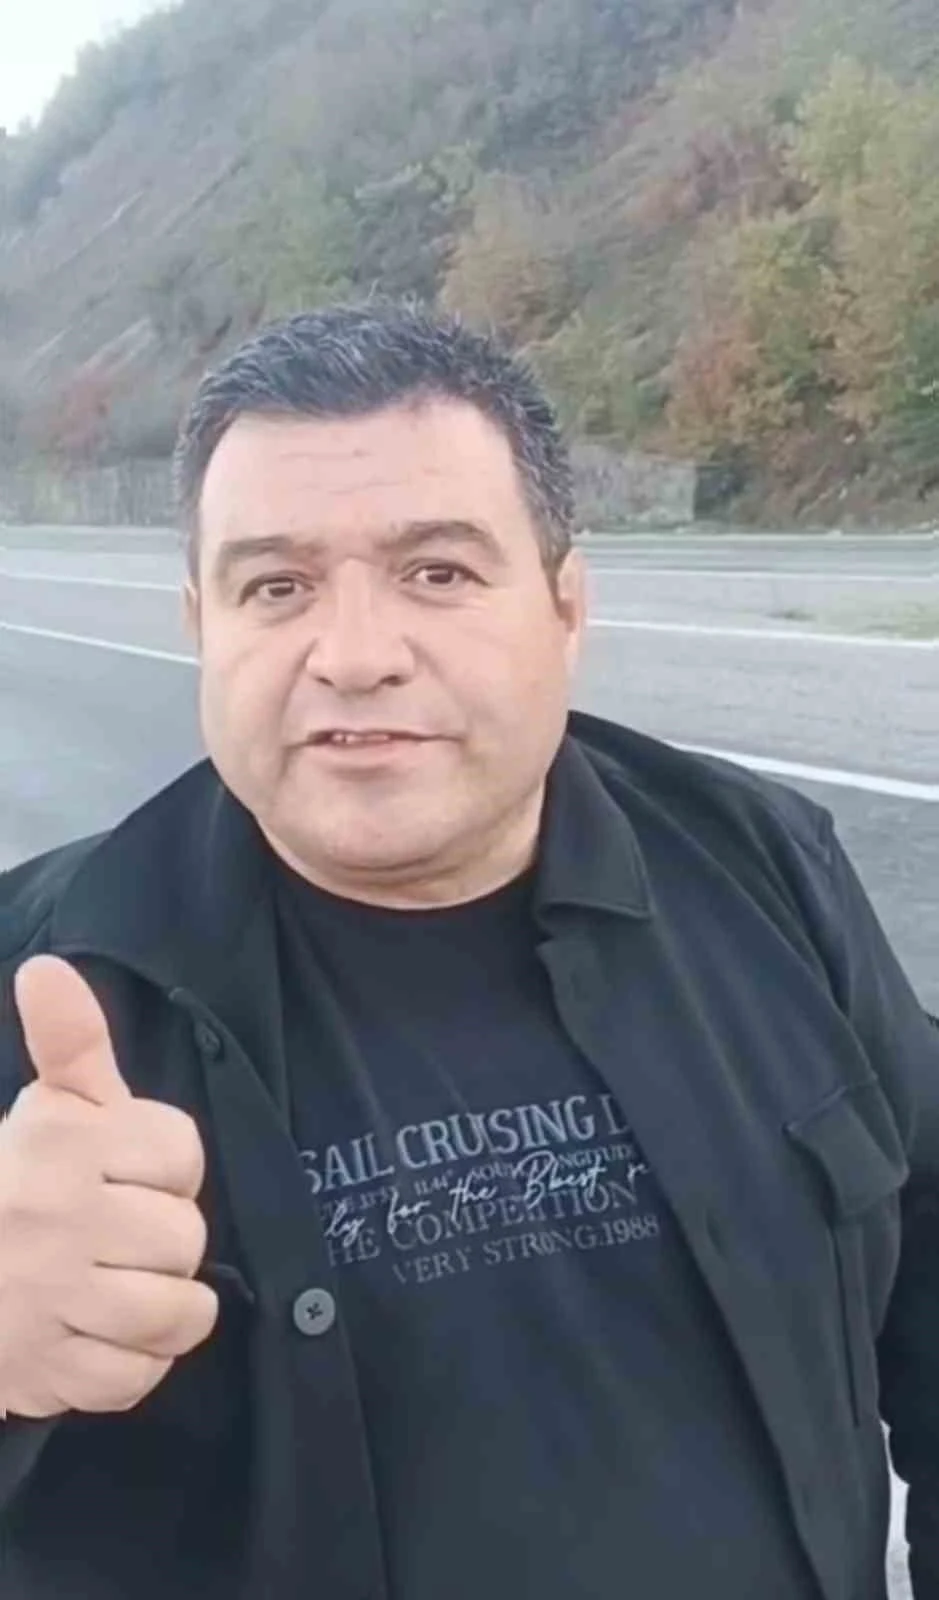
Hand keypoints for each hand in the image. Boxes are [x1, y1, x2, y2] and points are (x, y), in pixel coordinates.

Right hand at [0, 956, 217, 1419]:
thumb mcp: (51, 1106)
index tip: (132, 1175)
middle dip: (166, 1240)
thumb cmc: (16, 1181)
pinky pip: (136, 1378)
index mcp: (63, 1144)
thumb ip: (70, 1040)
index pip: (181, 1154)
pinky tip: (107, 1336)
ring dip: (167, 1308)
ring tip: (131, 1289)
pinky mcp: (43, 1372)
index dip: (169, 1168)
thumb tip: (48, 969)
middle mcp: (56, 1217)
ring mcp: (48, 1299)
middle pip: (185, 1238)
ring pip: (175, 1312)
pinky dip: (136, 1364)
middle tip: (122, 1237)